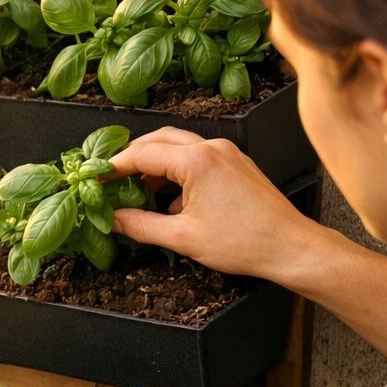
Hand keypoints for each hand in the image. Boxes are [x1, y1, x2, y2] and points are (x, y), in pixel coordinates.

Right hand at [107, 127, 325, 280]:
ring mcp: (227, 154)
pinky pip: (198, 159)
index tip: (96, 178)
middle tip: (111, 178)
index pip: (142, 154)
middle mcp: (212, 147)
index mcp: (197, 160)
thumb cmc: (244, 242)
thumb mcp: (183, 238)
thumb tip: (113, 220)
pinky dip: (177, 173)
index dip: (114, 167)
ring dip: (155, 165)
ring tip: (136, 190)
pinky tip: (170, 202)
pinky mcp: (236, 165)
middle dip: (132, 158)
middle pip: (159, 140)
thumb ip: (141, 226)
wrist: (290, 246)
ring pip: (179, 148)